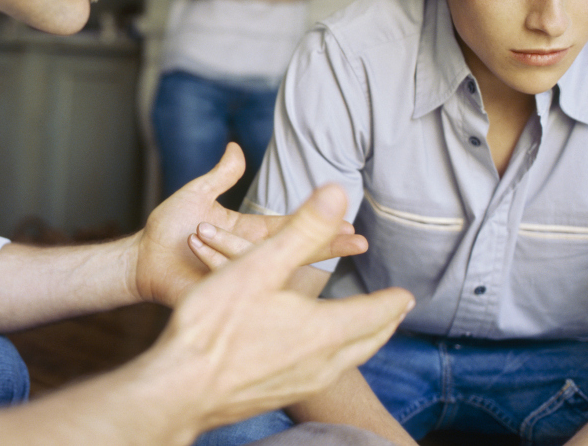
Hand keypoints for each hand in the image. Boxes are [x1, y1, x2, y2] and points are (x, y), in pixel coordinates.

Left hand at [130, 143, 366, 306]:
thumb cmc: (167, 228)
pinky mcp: (223, 292)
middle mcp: (251, 254)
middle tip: (360, 242)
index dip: (320, 224)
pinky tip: (251, 252)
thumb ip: (221, 176)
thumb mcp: (197, 195)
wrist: (140, 258)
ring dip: (292, 248)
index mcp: (250, 231)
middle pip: (295, 247)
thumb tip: (237, 148)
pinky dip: (238, 261)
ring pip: (271, 261)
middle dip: (327, 243)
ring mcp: (240, 275)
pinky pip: (238, 277)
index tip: (351, 223)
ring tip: (323, 241)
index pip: (293, 227)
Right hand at [143, 185, 413, 432]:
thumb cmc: (214, 325)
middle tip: (394, 311)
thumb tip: (338, 192)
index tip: (407, 294)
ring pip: (346, 361)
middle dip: (383, 323)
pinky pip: (323, 375)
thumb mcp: (259, 264)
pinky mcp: (279, 396)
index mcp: (324, 330)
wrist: (180, 389)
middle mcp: (322, 363)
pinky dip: (334, 358)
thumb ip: (302, 229)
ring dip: (361, 342)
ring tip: (363, 332)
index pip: (376, 313)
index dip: (392, 300)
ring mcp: (301, 384)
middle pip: (368, 342)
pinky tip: (316, 357)